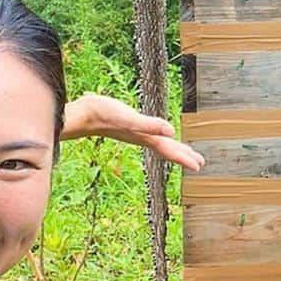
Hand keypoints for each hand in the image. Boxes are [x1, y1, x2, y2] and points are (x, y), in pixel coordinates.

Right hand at [61, 93, 204, 171]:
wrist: (82, 114)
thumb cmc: (103, 114)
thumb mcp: (129, 119)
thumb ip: (150, 126)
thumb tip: (171, 131)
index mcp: (145, 137)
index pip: (169, 150)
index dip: (184, 158)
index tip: (199, 166)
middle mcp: (142, 138)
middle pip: (166, 150)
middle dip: (183, 156)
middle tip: (199, 164)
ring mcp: (135, 133)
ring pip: (159, 144)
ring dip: (172, 149)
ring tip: (184, 153)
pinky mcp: (128, 127)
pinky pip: (149, 135)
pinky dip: (159, 137)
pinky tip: (160, 134)